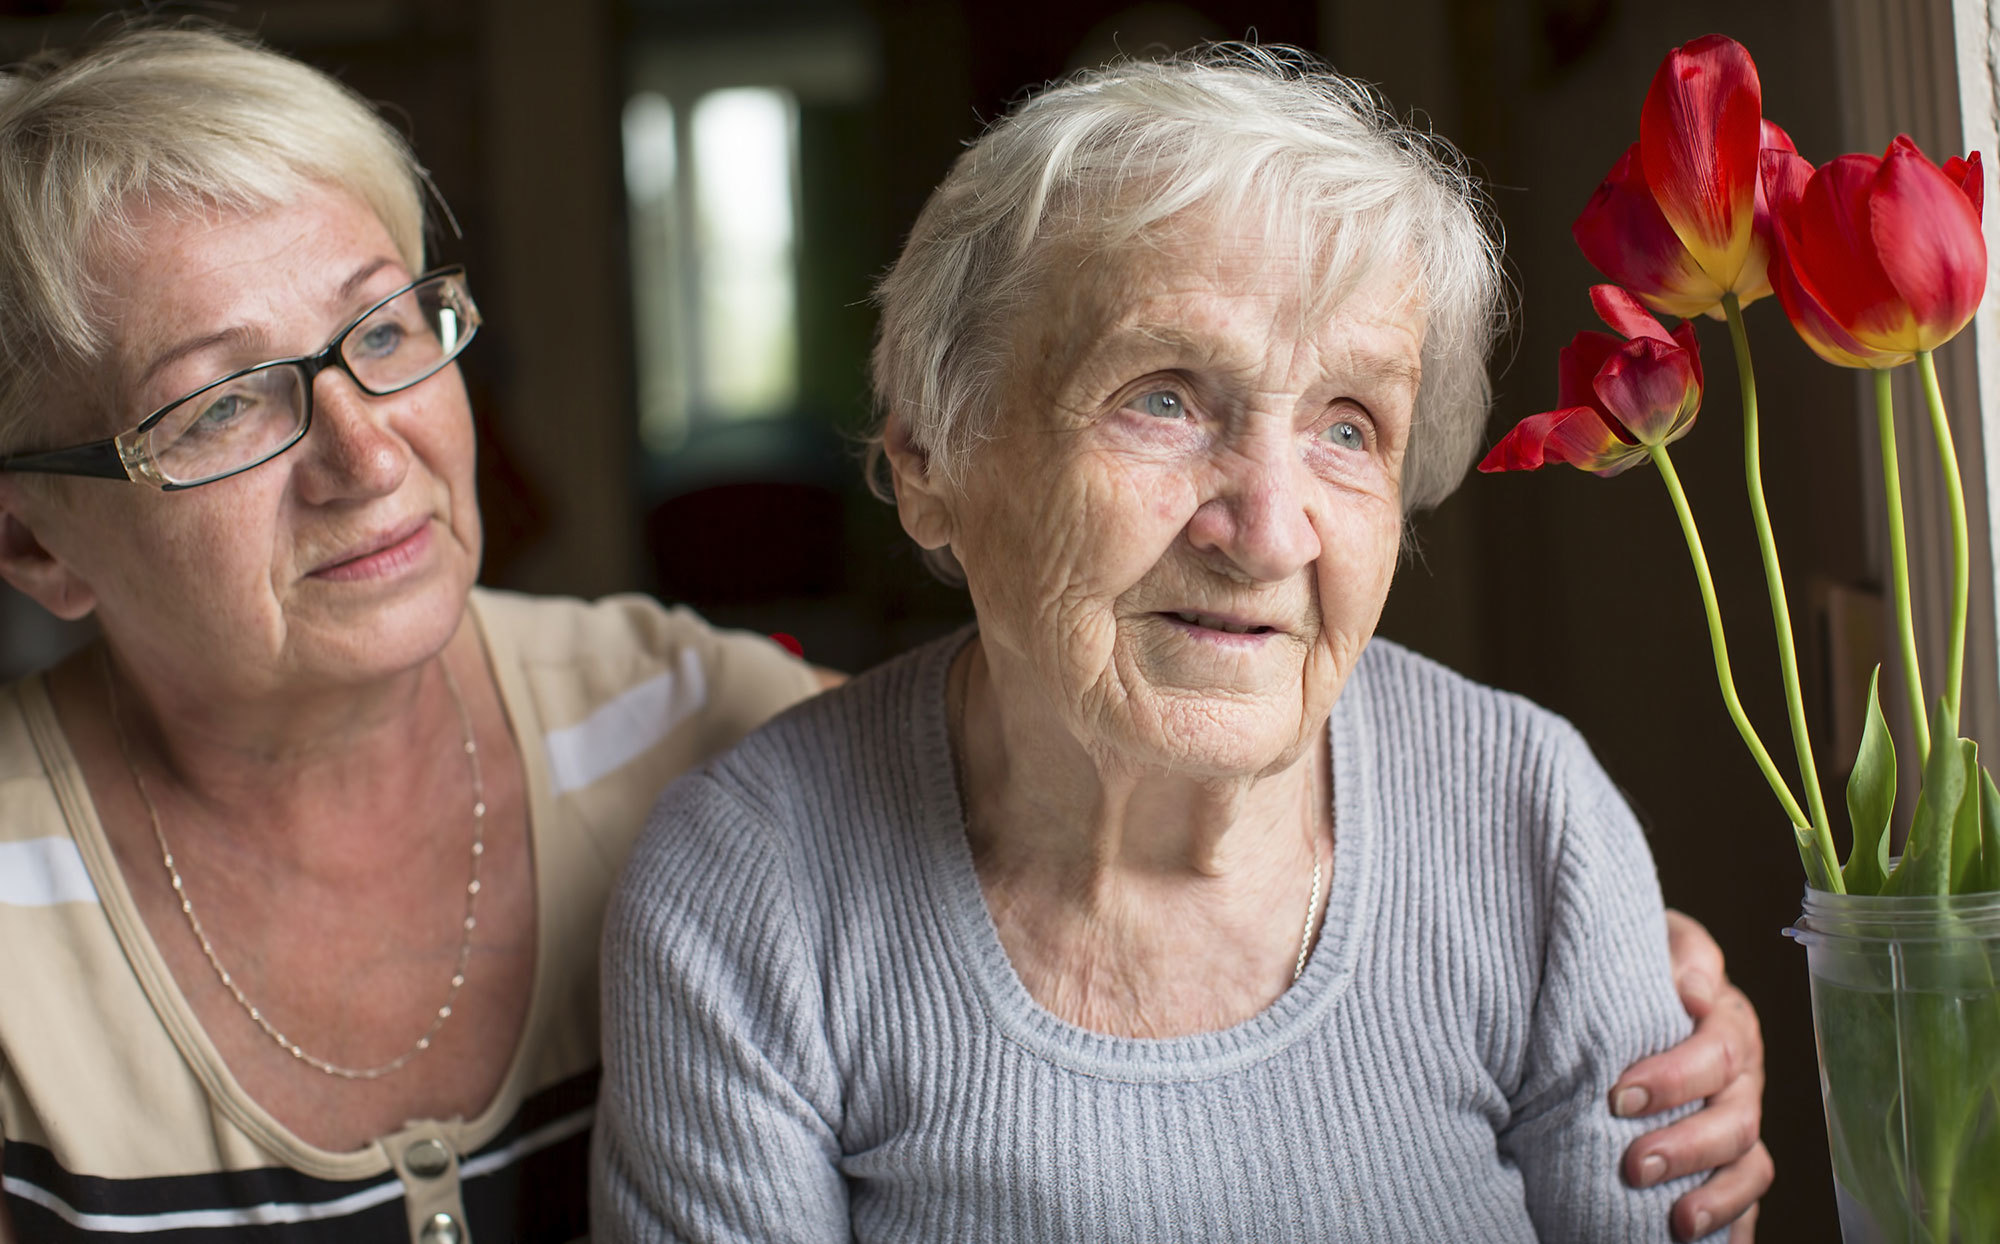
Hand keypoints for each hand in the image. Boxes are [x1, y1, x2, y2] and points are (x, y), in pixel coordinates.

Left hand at [1614, 910, 1770, 1241]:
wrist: (1617, 988)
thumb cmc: (1636, 963)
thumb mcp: (1654, 937)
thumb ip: (1682, 951)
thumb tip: (1695, 988)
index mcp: (1727, 1022)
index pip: (1718, 1052)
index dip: (1675, 1078)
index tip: (1620, 1095)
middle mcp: (1742, 1076)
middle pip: (1736, 1119)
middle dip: (1687, 1146)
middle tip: (1634, 1164)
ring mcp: (1738, 1121)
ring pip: (1748, 1166)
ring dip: (1716, 1197)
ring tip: (1677, 1222)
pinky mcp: (1727, 1160)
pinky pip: (1746, 1200)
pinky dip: (1735, 1225)